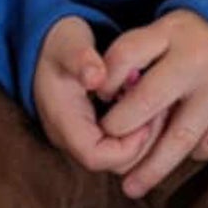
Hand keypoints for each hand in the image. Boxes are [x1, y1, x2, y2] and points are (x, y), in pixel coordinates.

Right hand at [32, 15, 161, 175]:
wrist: (47, 47)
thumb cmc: (60, 44)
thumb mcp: (69, 43)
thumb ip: (81, 58)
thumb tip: (96, 77)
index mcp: (62, 120)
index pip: (95, 156)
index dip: (127, 145)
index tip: (148, 117)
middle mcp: (70, 137)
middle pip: (113, 164)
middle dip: (142, 143)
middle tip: (160, 112)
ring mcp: (82, 137)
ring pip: (121, 160)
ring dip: (144, 139)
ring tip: (158, 108)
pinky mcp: (93, 133)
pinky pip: (121, 147)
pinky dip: (139, 133)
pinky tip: (151, 109)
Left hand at [92, 10, 207, 198]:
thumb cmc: (181, 44)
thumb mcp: (153, 36)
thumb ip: (125, 63)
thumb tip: (103, 103)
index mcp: (169, 34)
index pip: (124, 57)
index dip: (105, 82)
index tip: (99, 103)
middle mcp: (198, 59)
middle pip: (147, 105)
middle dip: (121, 134)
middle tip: (107, 160)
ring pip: (180, 139)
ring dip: (152, 168)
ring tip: (131, 188)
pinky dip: (191, 153)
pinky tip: (178, 151)